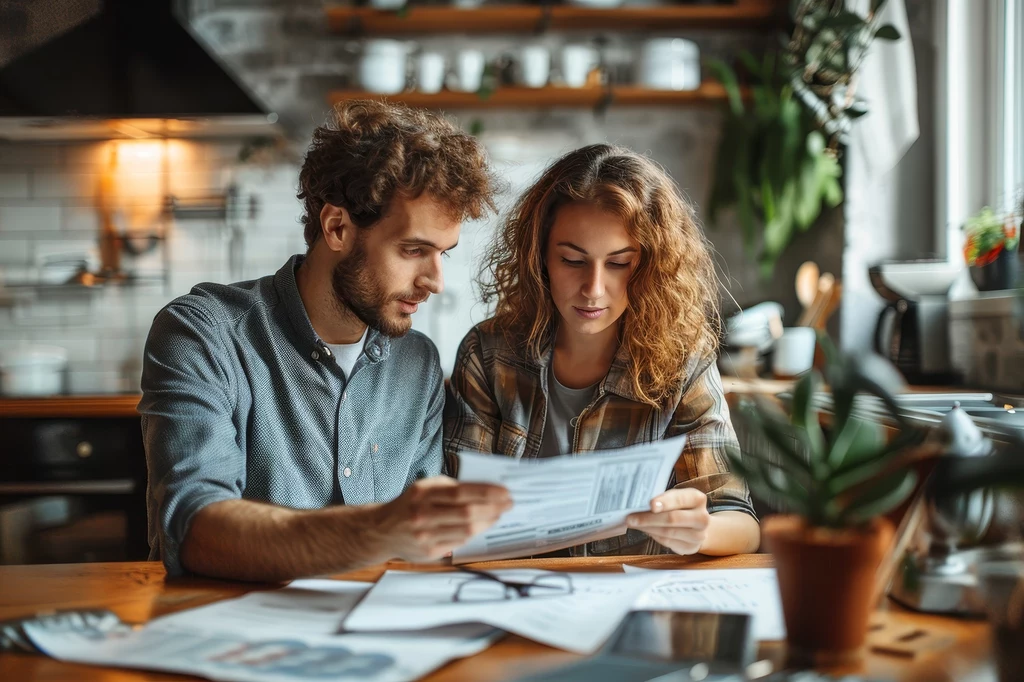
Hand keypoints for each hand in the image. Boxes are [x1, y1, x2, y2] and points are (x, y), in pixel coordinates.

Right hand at [375, 476, 511, 561]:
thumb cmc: (410, 504)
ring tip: (498, 515)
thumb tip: (486, 491)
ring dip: (487, 522)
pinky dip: (474, 533)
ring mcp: (425, 535)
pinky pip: (459, 542)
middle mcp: (423, 514)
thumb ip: (451, 488)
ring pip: (466, 530)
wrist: (382, 530)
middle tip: (508, 504)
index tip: (505, 492)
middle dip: (493, 508)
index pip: (462, 492)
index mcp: (423, 493)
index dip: (487, 493)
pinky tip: (482, 526)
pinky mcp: (429, 552)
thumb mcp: (425, 487)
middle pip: (467, 513)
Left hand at [625, 488, 709, 554]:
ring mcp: (698, 535)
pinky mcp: (690, 548)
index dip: (665, 502)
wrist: (697, 525)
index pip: (680, 499)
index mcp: (697, 499)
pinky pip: (667, 541)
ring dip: (647, 528)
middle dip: (649, 518)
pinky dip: (653, 535)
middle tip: (630, 518)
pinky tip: (644, 529)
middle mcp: (701, 517)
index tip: (651, 505)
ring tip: (633, 523)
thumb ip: (663, 499)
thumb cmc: (681, 507)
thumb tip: (638, 502)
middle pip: (673, 518)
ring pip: (668, 532)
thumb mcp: (676, 497)